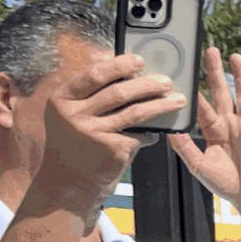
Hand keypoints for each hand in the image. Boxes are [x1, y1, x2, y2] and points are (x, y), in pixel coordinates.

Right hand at [26, 54, 177, 218]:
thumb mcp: (72, 115)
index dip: (119, 65)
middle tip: (166, 80)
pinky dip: (152, 132)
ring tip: (177, 99)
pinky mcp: (111, 149)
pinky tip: (161, 130)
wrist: (68, 182)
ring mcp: (93, 133)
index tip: (139, 60)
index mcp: (62, 99)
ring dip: (160, 104)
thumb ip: (91, 96)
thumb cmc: (76, 143)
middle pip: (118, 92)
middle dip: (146, 84)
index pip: (94, 75)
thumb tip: (129, 74)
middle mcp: (74, 115)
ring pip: (135, 112)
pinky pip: (140, 135)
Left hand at [168, 47, 240, 206]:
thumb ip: (184, 147)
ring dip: (240, 76)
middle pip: (221, 92)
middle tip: (210, 50)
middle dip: (215, 72)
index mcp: (212, 131)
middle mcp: (229, 124)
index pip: (201, 105)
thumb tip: (170, 130)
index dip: (194, 89)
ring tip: (235, 56)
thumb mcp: (198, 166)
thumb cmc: (224, 184)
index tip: (185, 71)